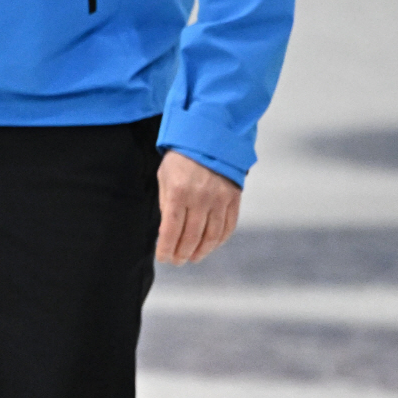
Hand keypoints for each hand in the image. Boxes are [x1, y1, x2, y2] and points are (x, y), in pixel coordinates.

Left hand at [156, 150, 240, 264]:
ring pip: (211, 236)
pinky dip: (219, 240)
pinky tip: (210, 246)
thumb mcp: (165, 177)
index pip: (171, 230)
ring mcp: (219, 199)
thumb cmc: (181, 158)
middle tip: (177, 261)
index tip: (163, 258)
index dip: (166, 248)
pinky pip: (228, 226)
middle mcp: (200, 198)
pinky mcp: (234, 198)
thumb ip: (167, 204)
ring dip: (201, 251)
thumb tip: (167, 232)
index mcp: (178, 192)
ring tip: (193, 258)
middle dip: (182, 253)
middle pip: (191, 237)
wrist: (210, 136)